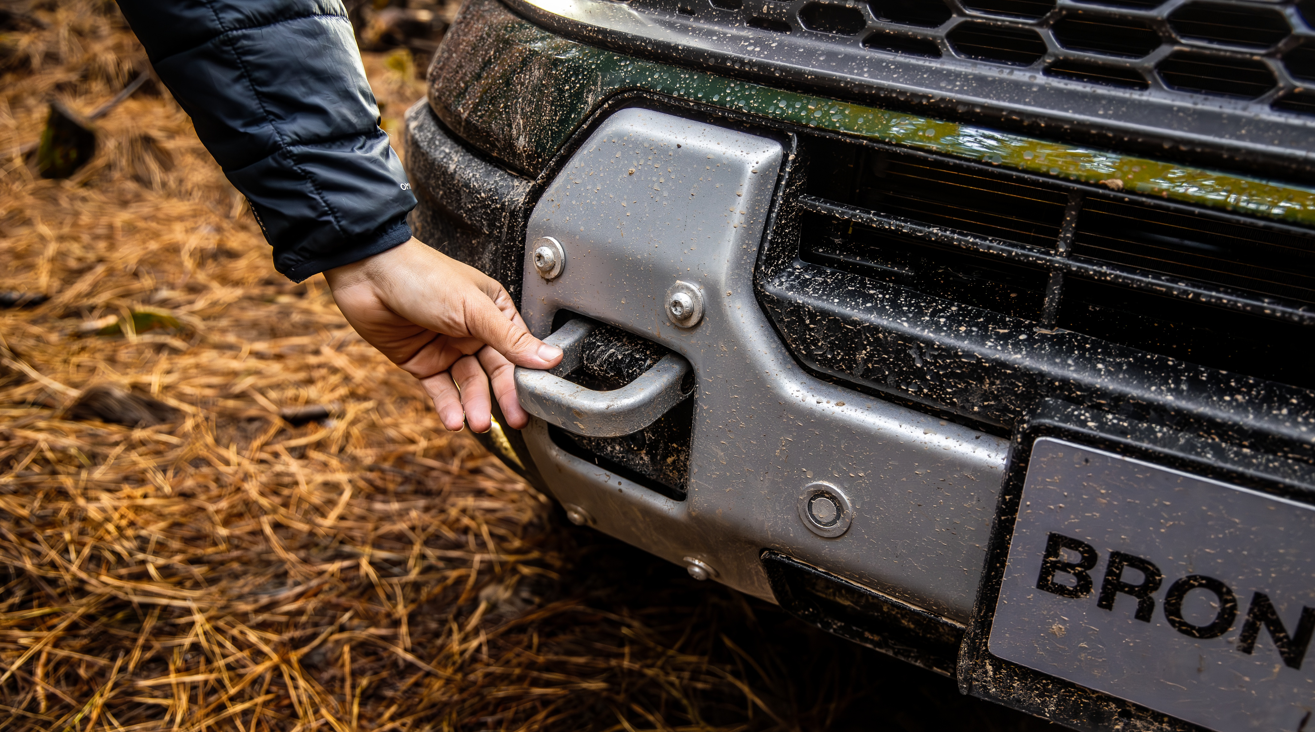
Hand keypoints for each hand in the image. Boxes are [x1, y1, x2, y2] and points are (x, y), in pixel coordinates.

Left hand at [323, 238, 561, 431]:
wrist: (368, 274)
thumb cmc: (423, 276)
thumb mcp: (474, 309)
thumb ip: (511, 339)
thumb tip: (550, 357)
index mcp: (493, 311)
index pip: (518, 349)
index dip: (527, 374)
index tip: (537, 399)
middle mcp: (473, 330)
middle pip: (495, 371)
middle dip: (504, 397)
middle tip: (516, 420)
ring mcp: (447, 347)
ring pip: (469, 384)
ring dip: (474, 404)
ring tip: (479, 423)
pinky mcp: (422, 362)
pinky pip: (440, 389)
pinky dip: (448, 406)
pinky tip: (454, 421)